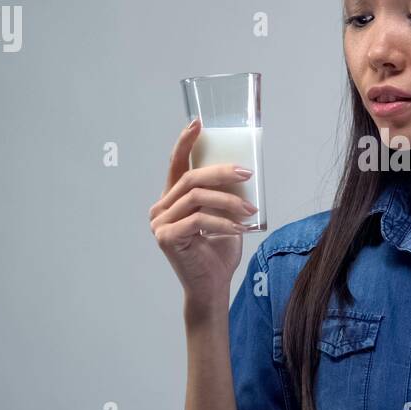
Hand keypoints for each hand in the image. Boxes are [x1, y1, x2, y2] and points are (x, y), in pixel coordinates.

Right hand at [149, 118, 257, 305]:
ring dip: (228, 201)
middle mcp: (161, 208)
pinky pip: (198, 220)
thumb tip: (244, 171)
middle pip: (190, 179)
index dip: (185, 142)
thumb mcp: (226, 217)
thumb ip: (226, 196)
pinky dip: (223, 222)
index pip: (176, 165)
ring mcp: (160, 223)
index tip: (198, 123)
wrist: (212, 286)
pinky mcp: (166, 237)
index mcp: (173, 200)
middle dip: (221, 172)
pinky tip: (240, 228)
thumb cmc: (218, 252)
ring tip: (250, 211)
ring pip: (196, 197)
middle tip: (247, 174)